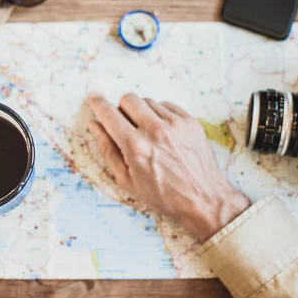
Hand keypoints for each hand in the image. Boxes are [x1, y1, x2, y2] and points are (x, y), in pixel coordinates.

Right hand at [88, 93, 250, 242]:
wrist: (203, 199)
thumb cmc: (163, 195)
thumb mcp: (127, 180)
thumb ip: (107, 149)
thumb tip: (94, 126)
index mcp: (136, 147)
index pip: (110, 115)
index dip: (98, 104)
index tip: (94, 97)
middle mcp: (155, 130)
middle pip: (129, 99)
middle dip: (122, 109)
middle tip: (126, 126)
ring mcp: (175, 124)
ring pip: (149, 101)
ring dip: (143, 113)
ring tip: (148, 135)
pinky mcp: (190, 121)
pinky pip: (167, 105)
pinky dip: (160, 115)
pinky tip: (163, 134)